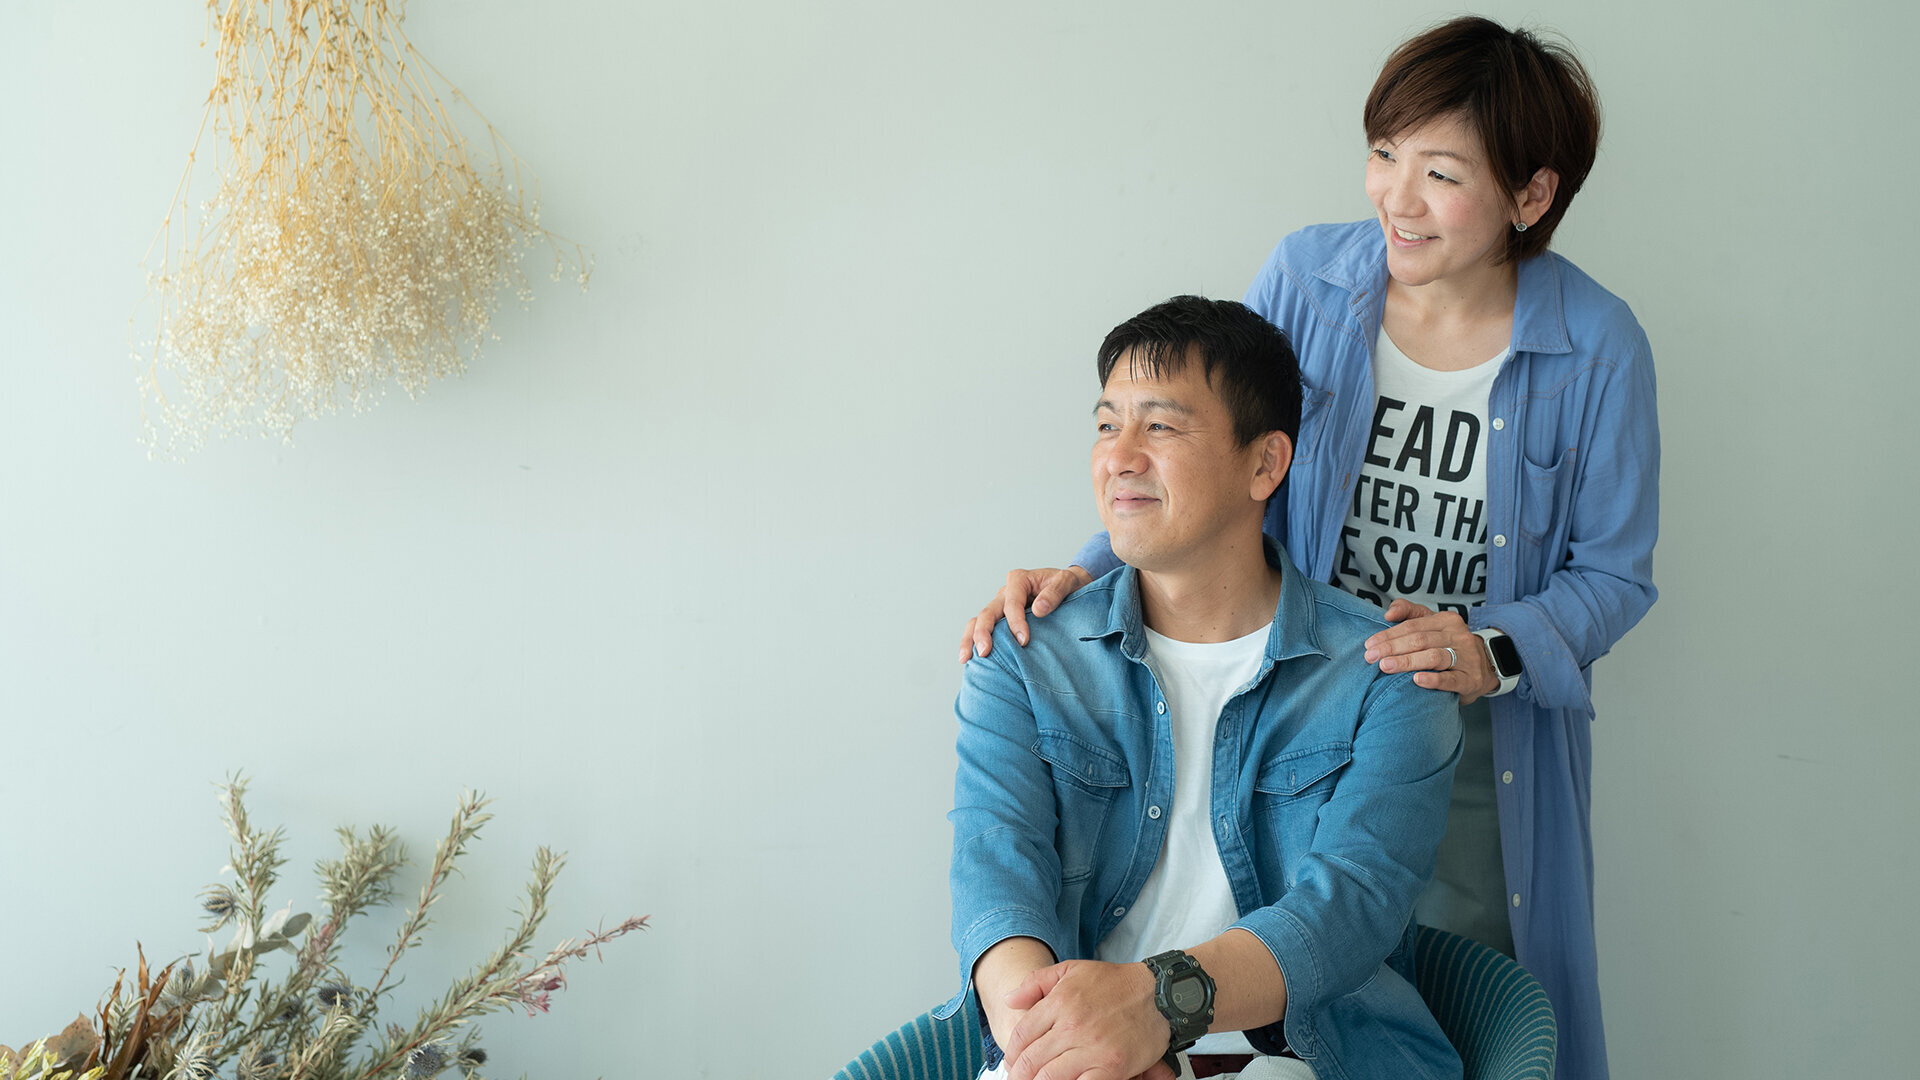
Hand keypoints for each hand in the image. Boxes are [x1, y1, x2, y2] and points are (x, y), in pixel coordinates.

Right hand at [959, 566, 1094, 661]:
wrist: (1069, 588)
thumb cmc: (1067, 584)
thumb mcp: (1067, 581)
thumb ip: (1055, 593)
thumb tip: (1038, 609)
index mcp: (1019, 580)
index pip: (1011, 602)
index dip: (1015, 622)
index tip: (1023, 641)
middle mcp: (1005, 592)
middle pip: (988, 612)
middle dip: (984, 633)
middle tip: (985, 652)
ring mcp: (1000, 606)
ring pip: (978, 621)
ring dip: (971, 639)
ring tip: (966, 658)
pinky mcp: (1000, 620)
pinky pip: (982, 629)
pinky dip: (973, 642)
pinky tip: (970, 659)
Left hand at [1000, 959, 1172, 1079]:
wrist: (1158, 994)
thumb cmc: (1115, 983)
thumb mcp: (1071, 970)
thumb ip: (1036, 983)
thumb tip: (1009, 1000)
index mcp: (1059, 1003)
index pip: (1021, 1036)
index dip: (1011, 1054)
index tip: (1012, 1064)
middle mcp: (1072, 1026)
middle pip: (1031, 1061)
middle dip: (1019, 1075)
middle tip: (1018, 1079)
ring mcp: (1091, 1048)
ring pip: (1049, 1077)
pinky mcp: (1111, 1067)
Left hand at [1363, 599, 1499, 703]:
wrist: (1486, 666)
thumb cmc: (1450, 645)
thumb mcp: (1433, 625)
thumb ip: (1410, 613)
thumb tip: (1388, 613)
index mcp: (1446, 621)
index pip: (1412, 626)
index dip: (1388, 635)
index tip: (1369, 645)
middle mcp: (1458, 636)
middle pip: (1420, 640)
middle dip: (1392, 648)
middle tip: (1371, 658)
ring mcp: (1467, 657)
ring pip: (1434, 657)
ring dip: (1407, 661)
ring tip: (1386, 666)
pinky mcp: (1471, 679)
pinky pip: (1451, 679)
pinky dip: (1434, 680)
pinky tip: (1417, 680)